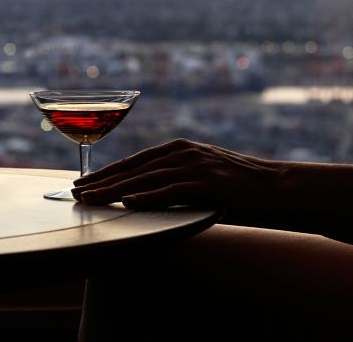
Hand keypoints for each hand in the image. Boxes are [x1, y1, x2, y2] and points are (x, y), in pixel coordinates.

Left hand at [72, 138, 286, 221]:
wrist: (277, 187)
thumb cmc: (238, 187)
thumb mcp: (201, 177)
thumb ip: (175, 180)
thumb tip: (144, 194)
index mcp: (180, 148)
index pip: (134, 161)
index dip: (107, 173)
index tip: (84, 183)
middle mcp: (184, 152)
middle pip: (134, 168)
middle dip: (102, 181)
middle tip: (75, 194)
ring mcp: (196, 165)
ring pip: (146, 179)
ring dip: (115, 190)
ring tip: (91, 201)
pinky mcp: (209, 182)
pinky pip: (172, 191)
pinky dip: (148, 197)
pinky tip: (128, 202)